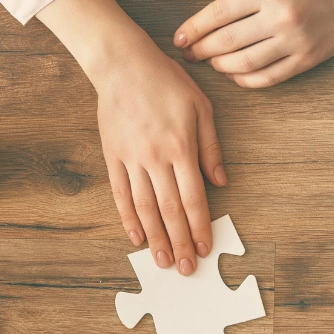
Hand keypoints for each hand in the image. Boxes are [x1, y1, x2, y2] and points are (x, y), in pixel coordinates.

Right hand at [37, 0, 225, 274]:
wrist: (122, 63)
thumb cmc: (167, 82)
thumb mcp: (201, 108)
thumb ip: (211, 148)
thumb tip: (221, 183)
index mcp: (181, 148)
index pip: (193, 198)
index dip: (199, 227)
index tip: (204, 249)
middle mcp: (156, 158)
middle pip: (170, 210)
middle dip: (179, 242)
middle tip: (185, 269)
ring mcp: (132, 160)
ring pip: (145, 208)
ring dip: (155, 238)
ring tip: (162, 262)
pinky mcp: (113, 157)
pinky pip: (121, 194)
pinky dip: (128, 218)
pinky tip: (136, 238)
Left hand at [175, 0, 333, 87]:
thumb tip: (212, 18)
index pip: (219, 13)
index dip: (194, 29)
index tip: (179, 39)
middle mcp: (280, 16)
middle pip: (227, 43)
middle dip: (201, 50)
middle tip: (189, 55)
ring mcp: (294, 42)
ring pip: (244, 65)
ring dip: (221, 67)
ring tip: (211, 63)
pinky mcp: (306, 61)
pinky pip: (267, 78)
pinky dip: (245, 80)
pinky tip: (234, 75)